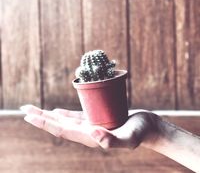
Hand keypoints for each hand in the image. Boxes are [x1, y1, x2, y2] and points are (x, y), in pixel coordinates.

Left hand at [20, 105, 160, 149]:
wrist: (147, 128)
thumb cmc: (140, 133)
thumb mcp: (129, 138)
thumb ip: (113, 141)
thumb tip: (93, 134)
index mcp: (89, 137)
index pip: (61, 129)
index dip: (44, 122)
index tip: (29, 115)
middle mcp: (86, 132)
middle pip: (58, 124)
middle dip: (40, 117)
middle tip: (24, 109)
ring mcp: (90, 125)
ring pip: (64, 119)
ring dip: (49, 114)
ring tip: (35, 110)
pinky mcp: (96, 118)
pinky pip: (75, 116)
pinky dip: (63, 113)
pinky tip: (56, 111)